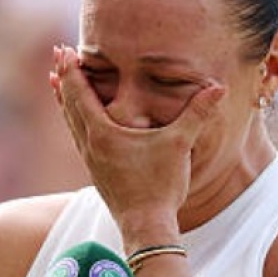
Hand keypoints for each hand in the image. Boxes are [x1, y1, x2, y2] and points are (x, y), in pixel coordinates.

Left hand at [50, 45, 224, 242]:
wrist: (146, 226)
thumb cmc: (161, 186)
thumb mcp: (180, 145)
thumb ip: (197, 114)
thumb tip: (220, 88)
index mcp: (103, 133)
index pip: (80, 93)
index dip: (71, 71)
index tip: (63, 50)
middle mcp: (90, 144)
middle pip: (69, 104)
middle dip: (64, 78)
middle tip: (58, 56)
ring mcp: (91, 159)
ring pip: (71, 122)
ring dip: (65, 99)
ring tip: (57, 83)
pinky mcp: (97, 171)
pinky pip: (79, 137)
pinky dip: (74, 120)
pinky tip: (81, 122)